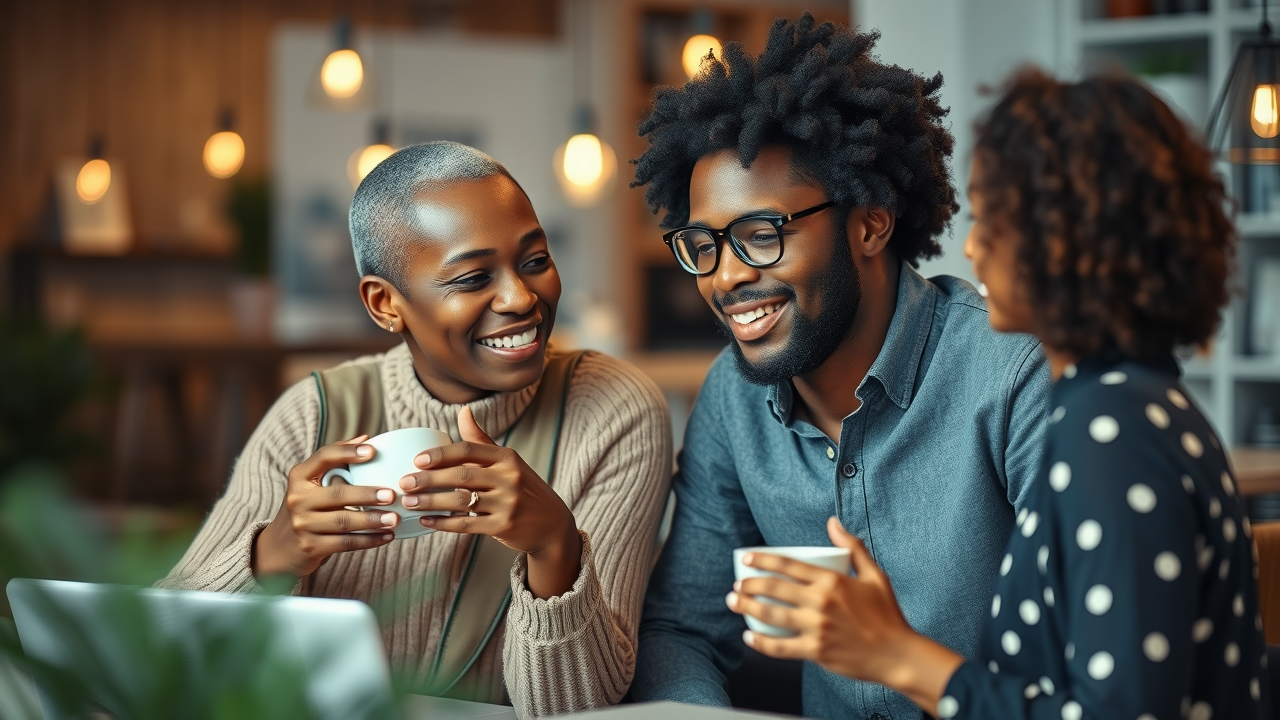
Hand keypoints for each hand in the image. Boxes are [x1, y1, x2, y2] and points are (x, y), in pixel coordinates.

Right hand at [254, 436, 397, 578]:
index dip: (347, 452)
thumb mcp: (312, 483)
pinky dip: (369, 541)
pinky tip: (387, 537)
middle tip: (392, 495)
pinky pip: (346, 543)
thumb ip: (335, 461)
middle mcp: (298, 499)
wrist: (281, 547)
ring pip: (344, 522)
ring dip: (372, 521)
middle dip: (367, 495)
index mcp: (300, 477)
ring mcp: (303, 524)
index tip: (372, 450)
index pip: (324, 457)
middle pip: (338, 494)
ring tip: (394, 519)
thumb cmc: (307, 507)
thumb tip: (366, 439)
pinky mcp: (311, 547)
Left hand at [398, 408, 580, 597]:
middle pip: (461, 476)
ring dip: (430, 502)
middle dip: (428, 479)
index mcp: (508, 458)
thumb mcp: (508, 462)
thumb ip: (482, 441)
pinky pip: (466, 525)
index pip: (469, 450)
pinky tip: (426, 522)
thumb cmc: (522, 489)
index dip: (441, 455)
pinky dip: (443, 524)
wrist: (552, 524)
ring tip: (408, 502)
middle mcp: (509, 479)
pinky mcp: (504, 527)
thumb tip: (464, 411)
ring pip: (460, 501)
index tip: (417, 460)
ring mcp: (508, 504)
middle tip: (403, 483)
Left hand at [726, 517, 962, 713]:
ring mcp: (817, 628)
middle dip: (748, 585)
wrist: (898, 654)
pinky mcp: (816, 651)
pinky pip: (780, 648)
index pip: (788, 565)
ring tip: (734, 603)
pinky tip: (749, 638)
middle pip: (773, 588)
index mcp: (832, 581)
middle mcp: (821, 602)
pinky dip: (760, 644)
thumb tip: (833, 522)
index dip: (762, 560)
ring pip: (771, 615)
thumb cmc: (887, 614)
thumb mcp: (874, 575)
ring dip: (747, 608)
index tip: (747, 559)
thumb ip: (853, 547)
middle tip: (737, 585)